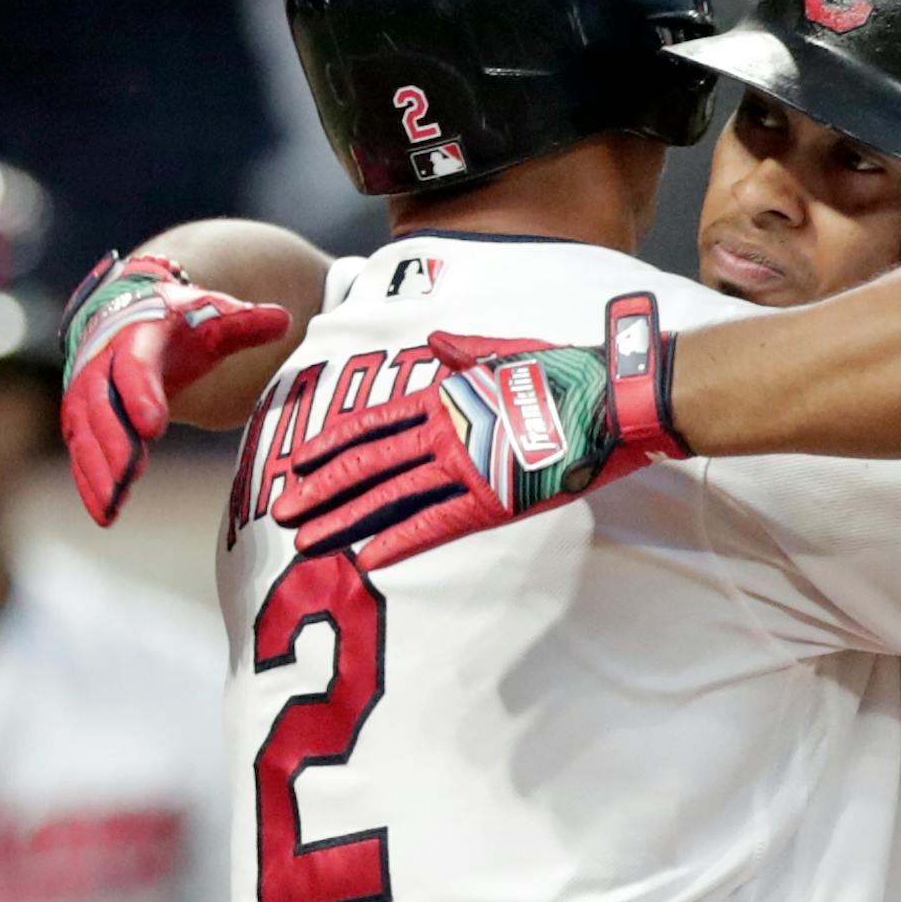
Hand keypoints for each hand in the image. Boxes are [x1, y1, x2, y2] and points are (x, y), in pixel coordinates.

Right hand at [59, 252, 290, 525]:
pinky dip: (88, 483)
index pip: (135, 367)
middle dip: (114, 443)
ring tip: (112, 507)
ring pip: (85, 435)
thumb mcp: (212, 316)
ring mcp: (87, 395)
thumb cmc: (179, 323)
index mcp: (137, 338)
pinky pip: (80, 453)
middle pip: (102, 407)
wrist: (129, 317)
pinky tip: (105, 514)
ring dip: (97, 472)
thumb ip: (245, 324)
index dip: (142, 395)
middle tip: (130, 476)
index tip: (154, 426)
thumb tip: (285, 319)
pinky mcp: (82, 420)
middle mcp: (102, 366)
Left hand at [272, 294, 686, 569]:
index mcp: (447, 396)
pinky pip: (437, 524)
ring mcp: (470, 465)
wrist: (620, 396)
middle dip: (320, 489)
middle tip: (280, 512)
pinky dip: (400, 541)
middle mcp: (447, 430)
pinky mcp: (497, 497)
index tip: (292, 463)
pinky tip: (367, 558)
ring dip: (345, 520)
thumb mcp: (509, 351)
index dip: (327, 446)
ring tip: (307, 540)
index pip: (373, 425)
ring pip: (391, 497)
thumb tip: (435, 342)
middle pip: (367, 465)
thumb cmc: (573, 371)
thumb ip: (464, 352)